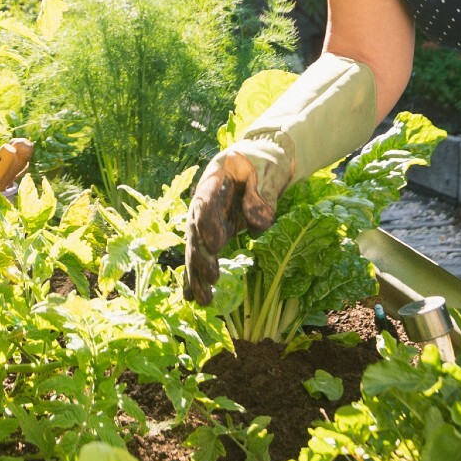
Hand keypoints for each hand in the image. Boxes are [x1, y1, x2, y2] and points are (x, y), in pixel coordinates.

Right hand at [181, 147, 281, 304]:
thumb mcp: (268, 168)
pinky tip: (192, 297)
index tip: (215, 245)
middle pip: (196, 231)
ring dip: (198, 275)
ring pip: (197, 248)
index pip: (205, 202)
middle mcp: (203, 201)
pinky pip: (204, 254)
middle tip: (211, 279)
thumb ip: (262, 192)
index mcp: (214, 179)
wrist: (262, 160)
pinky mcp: (216, 232)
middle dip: (201, 257)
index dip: (207, 223)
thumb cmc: (265, 160)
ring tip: (203, 300)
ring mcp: (207, 218)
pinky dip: (197, 276)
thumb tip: (257, 225)